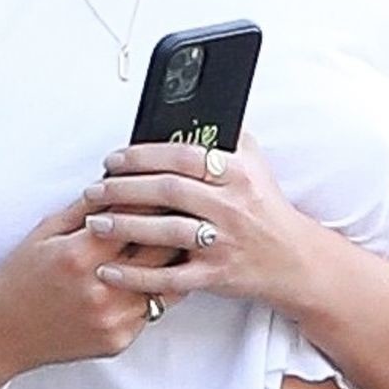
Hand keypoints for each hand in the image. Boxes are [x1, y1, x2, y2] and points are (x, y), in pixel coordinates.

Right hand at [0, 192, 185, 376]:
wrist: (3, 332)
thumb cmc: (21, 279)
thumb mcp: (47, 231)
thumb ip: (86, 206)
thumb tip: (120, 180)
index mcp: (80, 254)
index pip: (138, 218)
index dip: (156, 202)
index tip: (166, 191)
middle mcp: (100, 287)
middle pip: (162, 249)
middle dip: (175, 228)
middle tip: (186, 214)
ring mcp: (112, 318)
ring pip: (167, 282)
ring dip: (174, 262)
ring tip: (182, 245)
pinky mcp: (118, 339)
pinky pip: (153, 311)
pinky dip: (156, 291)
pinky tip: (155, 278)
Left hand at [80, 131, 316, 312]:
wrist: (294, 260)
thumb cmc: (266, 209)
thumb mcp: (255, 164)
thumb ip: (227, 137)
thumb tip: (195, 111)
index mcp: (237, 174)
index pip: (183, 157)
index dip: (143, 156)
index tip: (114, 160)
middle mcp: (230, 206)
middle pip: (168, 191)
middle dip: (124, 188)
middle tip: (95, 189)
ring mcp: (222, 242)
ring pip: (165, 232)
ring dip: (124, 226)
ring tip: (95, 222)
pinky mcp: (215, 275)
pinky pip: (168, 277)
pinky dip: (135, 276)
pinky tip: (109, 270)